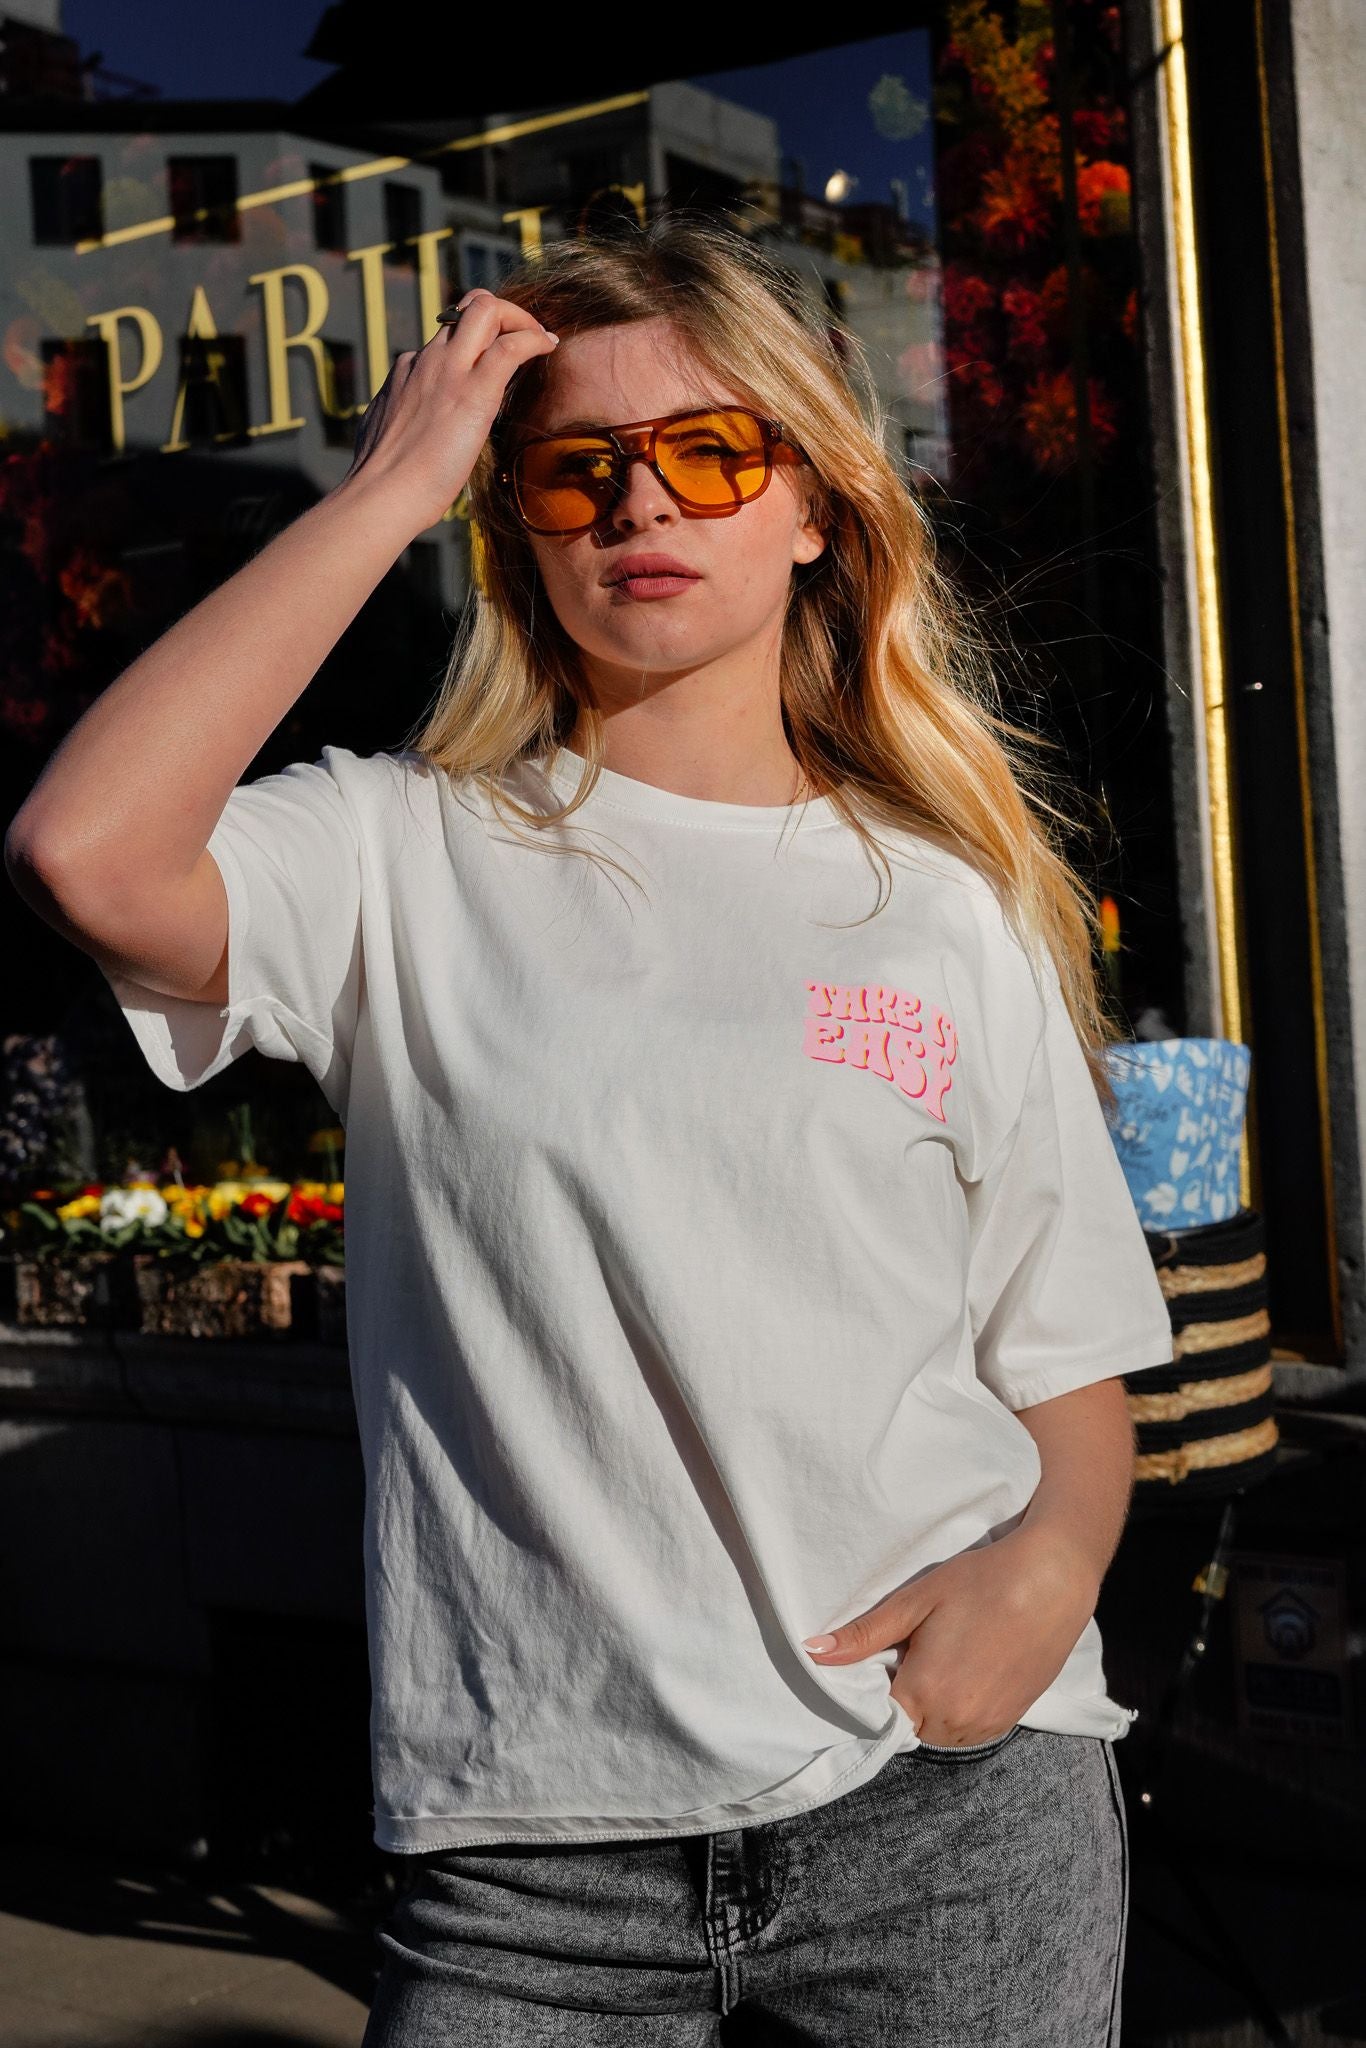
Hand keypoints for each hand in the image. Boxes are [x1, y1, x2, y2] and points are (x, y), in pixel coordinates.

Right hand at [339, 288, 558, 541]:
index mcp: (407, 371)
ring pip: (486, 310)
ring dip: (520, 319)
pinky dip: (534, 337)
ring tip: (541, 340)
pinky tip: (549, 346)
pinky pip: (511, 345)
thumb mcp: (387, 436)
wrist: (381, 494)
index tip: (491, 357)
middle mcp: (427, 360)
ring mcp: (448, 370)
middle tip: (524, 335)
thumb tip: (409, 432)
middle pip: (466, 308)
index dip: (474, 343)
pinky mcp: (473, 391)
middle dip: (500, 310)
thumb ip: (402, 420)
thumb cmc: (384, 483)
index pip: (444, 339)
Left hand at [802, 1527, 1100, 1746]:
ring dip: (932, 1708)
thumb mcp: (915, 1601)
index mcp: (925, 1693)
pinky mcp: (1012, 1718)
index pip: (879, 1719)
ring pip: (940, 1732)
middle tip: (913, 1651)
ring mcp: (988, 1723)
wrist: (1052, 1579)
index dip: (873, 1693)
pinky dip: (961, 1711)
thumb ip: (864, 1635)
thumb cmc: (981, 1582)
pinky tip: (968, 1669)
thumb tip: (812, 1652)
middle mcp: (956, 1720)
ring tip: (943, 1657)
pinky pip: (971, 1730)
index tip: (877, 1666)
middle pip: (910, 1727)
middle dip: (904, 1698)